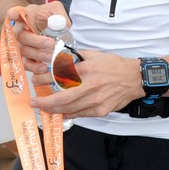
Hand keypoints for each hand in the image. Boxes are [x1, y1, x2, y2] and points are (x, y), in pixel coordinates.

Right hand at [4, 1, 66, 83]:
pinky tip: (44, 68)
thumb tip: (61, 24)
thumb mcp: (55, 11)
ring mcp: (20, 45)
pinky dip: (34, 67)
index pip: (16, 13)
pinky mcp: (24, 57)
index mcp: (26, 16)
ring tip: (51, 57)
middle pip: (21, 36)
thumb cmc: (48, 18)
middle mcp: (19, 30)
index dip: (13, 14)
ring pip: (23, 51)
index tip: (12, 14)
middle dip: (36, 41)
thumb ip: (58, 15)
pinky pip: (25, 64)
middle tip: (51, 44)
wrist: (46, 30)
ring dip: (37, 55)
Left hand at [28, 50, 143, 119]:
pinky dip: (68, 114)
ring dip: (54, 110)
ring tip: (44, 108)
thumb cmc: (114, 66)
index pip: (60, 77)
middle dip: (45, 103)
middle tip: (34, 103)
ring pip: (69, 109)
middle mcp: (90, 87)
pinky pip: (80, 114)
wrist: (134, 78)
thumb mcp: (93, 55)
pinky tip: (60, 112)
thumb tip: (57, 60)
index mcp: (86, 70)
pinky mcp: (100, 110)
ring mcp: (95, 101)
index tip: (36, 83)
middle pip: (62, 99)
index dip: (44, 81)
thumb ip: (75, 59)